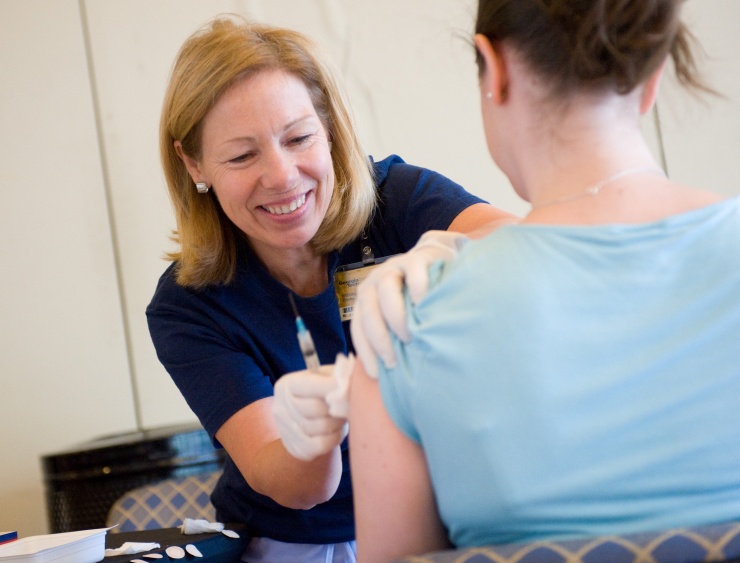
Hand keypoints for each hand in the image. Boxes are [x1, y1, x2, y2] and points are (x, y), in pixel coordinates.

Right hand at [272, 354, 354, 460]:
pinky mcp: (296, 449)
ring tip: (342, 416)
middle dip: (336, 407)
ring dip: (337, 422)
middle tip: (348, 404)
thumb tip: (350, 380)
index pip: (307, 385)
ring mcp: (286, 431)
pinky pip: (321, 445)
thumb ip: (337, 375)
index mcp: (286, 385)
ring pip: (320, 427)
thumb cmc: (323, 393)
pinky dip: (335, 438)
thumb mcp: (326, 377)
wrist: (313, 420)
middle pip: (315, 408)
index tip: (346, 386)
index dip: (330, 386)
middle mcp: (280, 407)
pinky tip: (337, 430)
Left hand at [350, 230, 467, 377]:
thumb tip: (387, 377)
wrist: (433, 261)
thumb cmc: (415, 299)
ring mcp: (394, 268)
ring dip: (395, 317)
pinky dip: (417, 290)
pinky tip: (424, 306)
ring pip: (387, 291)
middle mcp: (374, 283)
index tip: (376, 375)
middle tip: (393, 361)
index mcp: (365, 299)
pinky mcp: (416, 259)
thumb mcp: (399, 316)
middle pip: (369, 312)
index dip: (365, 352)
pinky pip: (414, 274)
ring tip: (409, 338)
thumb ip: (391, 336)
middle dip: (379, 340)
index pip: (358, 328)